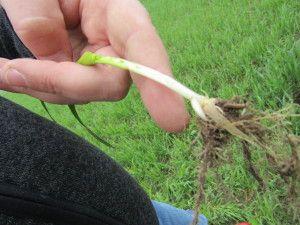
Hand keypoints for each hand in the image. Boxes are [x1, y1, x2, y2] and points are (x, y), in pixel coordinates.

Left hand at [0, 0, 188, 131]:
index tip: (171, 122)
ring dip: (42, 87)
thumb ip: (39, 20)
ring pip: (84, 93)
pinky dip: (39, 87)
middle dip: (64, 85)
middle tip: (12, 72)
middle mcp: (116, 42)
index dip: (158, 85)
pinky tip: (11, 74)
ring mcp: (101, 61)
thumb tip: (52, 62)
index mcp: (116, 12)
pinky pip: (68, 91)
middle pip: (110, 84)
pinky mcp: (84, 72)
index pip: (143, 47)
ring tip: (5, 70)